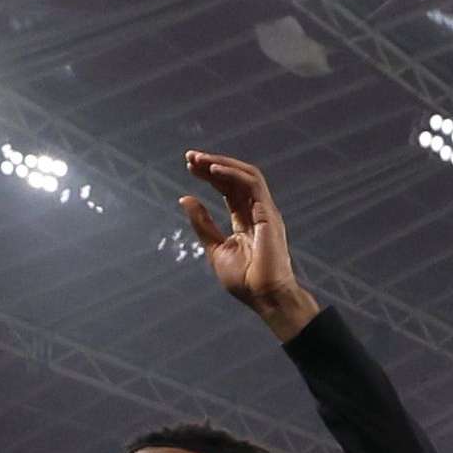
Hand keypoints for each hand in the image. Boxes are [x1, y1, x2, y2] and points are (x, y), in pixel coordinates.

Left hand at [179, 149, 320, 339]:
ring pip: (246, 174)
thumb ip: (202, 223)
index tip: (189, 166)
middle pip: (235, 178)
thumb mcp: (215, 248)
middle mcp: (256, 212)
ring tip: (199, 159)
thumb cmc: (245, 281)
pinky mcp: (268, 214)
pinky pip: (252, 184)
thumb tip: (185, 198)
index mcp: (245, 221)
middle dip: (212, 164)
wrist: (265, 296)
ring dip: (221, 163)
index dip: (209, 175)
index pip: (227, 189)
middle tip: (190, 157)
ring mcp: (265, 211)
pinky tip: (213, 170)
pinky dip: (232, 173)